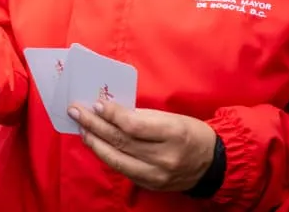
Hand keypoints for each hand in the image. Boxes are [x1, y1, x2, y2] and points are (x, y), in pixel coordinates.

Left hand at [70, 100, 216, 192]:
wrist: (212, 164)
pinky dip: (107, 156)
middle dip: (94, 125)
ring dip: (95, 142)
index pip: (133, 125)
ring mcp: (156, 175)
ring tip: (82, 128)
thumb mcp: (171, 117)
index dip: (111, 114)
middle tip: (76, 112)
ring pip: (117, 159)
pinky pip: (122, 169)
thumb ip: (141, 116)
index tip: (96, 103)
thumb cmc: (190, 133)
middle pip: (121, 141)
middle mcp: (164, 158)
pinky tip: (96, 144)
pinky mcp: (151, 185)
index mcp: (173, 134)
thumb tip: (109, 110)